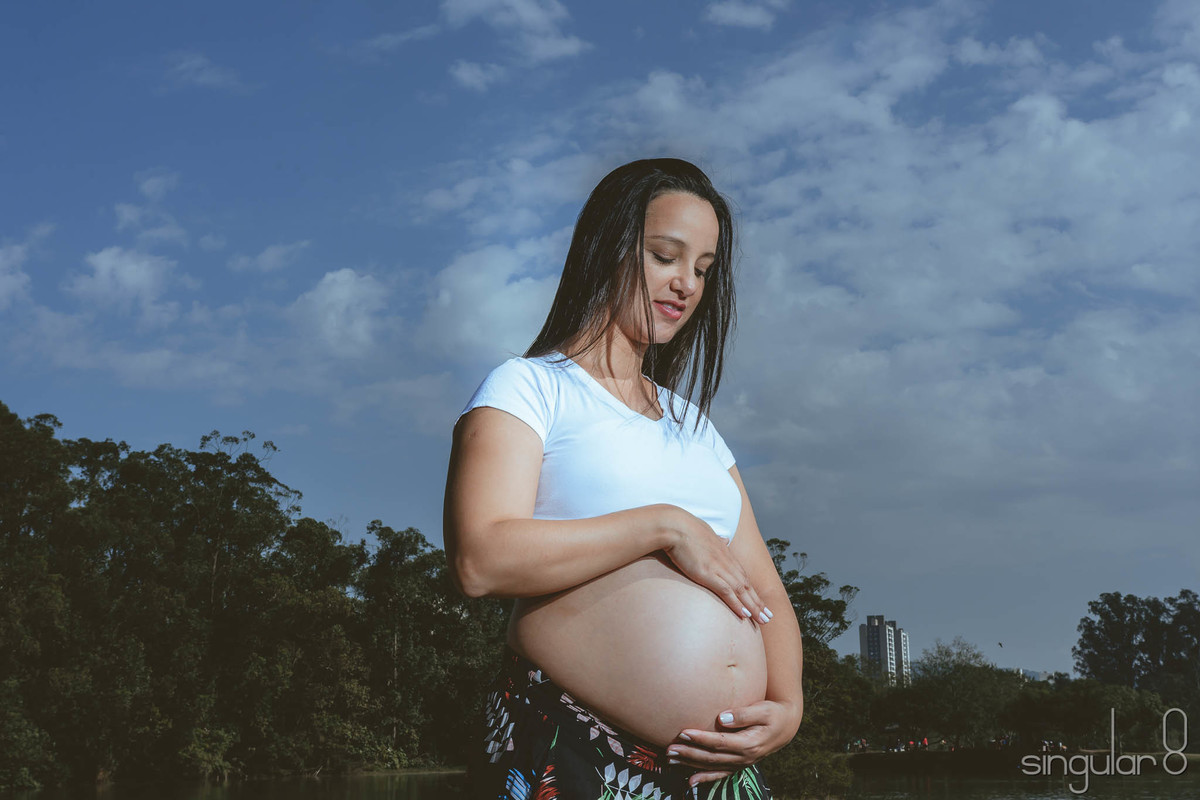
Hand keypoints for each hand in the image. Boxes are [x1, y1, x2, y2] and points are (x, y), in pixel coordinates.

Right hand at [660, 506, 772, 623]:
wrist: (675, 527)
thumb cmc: (685, 528)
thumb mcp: (706, 533)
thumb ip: (716, 539)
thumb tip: (725, 540)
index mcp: (725, 553)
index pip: (742, 575)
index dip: (752, 590)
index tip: (759, 602)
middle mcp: (726, 562)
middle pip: (746, 585)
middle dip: (758, 602)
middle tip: (768, 617)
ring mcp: (718, 568)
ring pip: (741, 591)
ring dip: (753, 607)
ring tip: (763, 620)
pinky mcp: (708, 574)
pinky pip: (727, 591)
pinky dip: (737, 603)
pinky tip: (745, 614)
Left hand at [665, 700, 800, 788]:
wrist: (786, 726)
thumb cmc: (774, 713)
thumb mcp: (764, 709)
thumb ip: (744, 714)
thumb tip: (722, 718)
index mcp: (750, 744)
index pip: (720, 743)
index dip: (701, 739)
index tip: (683, 732)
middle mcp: (744, 757)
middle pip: (712, 757)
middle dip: (689, 753)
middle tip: (670, 749)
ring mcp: (741, 763)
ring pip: (712, 766)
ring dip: (690, 764)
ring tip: (670, 759)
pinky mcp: (739, 764)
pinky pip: (720, 774)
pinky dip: (705, 778)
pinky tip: (690, 781)